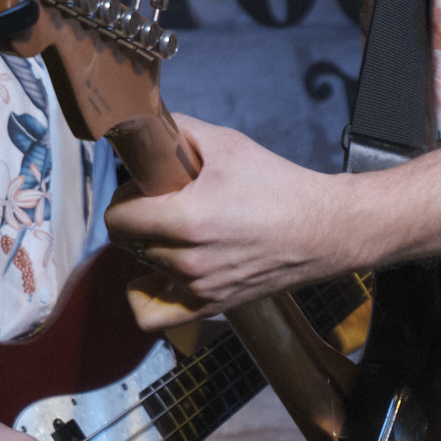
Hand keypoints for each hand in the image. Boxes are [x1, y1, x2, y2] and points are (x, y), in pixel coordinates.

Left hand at [104, 113, 356, 329]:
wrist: (321, 229)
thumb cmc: (277, 185)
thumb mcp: (226, 143)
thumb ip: (177, 130)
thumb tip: (143, 126)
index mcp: (188, 219)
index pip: (118, 216)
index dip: (126, 195)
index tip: (145, 186)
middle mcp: (188, 260)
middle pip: (127, 241)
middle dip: (137, 218)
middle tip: (161, 203)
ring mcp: (198, 288)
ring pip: (143, 267)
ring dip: (151, 247)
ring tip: (178, 230)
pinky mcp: (210, 306)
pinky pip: (155, 315)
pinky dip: (148, 295)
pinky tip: (161, 273)